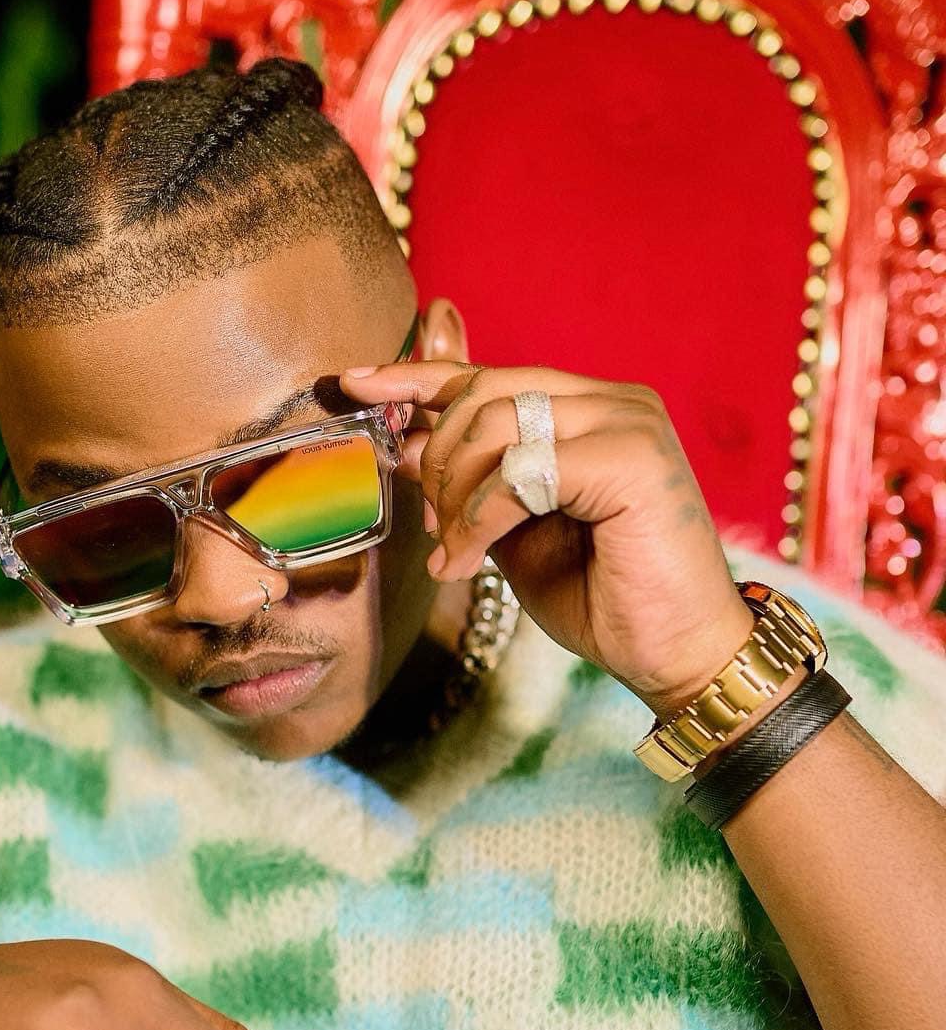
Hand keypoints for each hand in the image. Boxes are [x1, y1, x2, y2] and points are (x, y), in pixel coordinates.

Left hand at [341, 359, 753, 716]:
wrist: (675, 653)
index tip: (355, 385)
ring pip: (496, 425)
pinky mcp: (632, 458)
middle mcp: (613, 401)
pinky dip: (481, 518)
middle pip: (482, 393)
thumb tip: (405, 442)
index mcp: (589, 409)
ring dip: (456, 498)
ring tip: (455, 553)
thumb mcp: (514, 532)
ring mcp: (628, 422)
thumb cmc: (603, 597)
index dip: (416, 377)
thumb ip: (472, 484)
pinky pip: (520, 470)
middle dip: (437, 461)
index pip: (488, 375)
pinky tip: (470, 562)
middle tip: (432, 531)